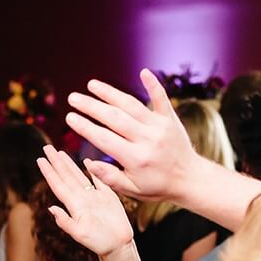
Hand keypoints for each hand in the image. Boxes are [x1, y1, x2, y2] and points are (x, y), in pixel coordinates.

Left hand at [35, 144, 133, 256]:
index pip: (58, 185)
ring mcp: (94, 197)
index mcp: (75, 206)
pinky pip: (98, 180)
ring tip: (60, 152)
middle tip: (46, 147)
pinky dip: (92, 170)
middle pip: (66, 176)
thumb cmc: (99, 243)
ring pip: (79, 176)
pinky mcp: (107, 197)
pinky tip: (87, 162)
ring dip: (69, 164)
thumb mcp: (80, 234)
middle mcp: (82, 199)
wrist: (118, 246)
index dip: (49, 172)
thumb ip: (66, 221)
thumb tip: (51, 208)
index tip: (40, 159)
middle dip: (56, 162)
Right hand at [65, 69, 196, 202]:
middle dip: (91, 106)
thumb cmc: (157, 186)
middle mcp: (147, 139)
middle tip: (73, 98)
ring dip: (110, 93)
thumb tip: (88, 163)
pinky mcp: (170, 118)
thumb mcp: (132, 189)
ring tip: (92, 85)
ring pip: (131, 105)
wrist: (190, 179)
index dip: (85, 127)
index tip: (70, 118)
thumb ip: (110, 177)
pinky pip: (160, 99)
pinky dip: (153, 85)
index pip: (104, 139)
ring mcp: (159, 126)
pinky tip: (143, 71)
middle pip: (114, 118)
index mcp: (135, 159)